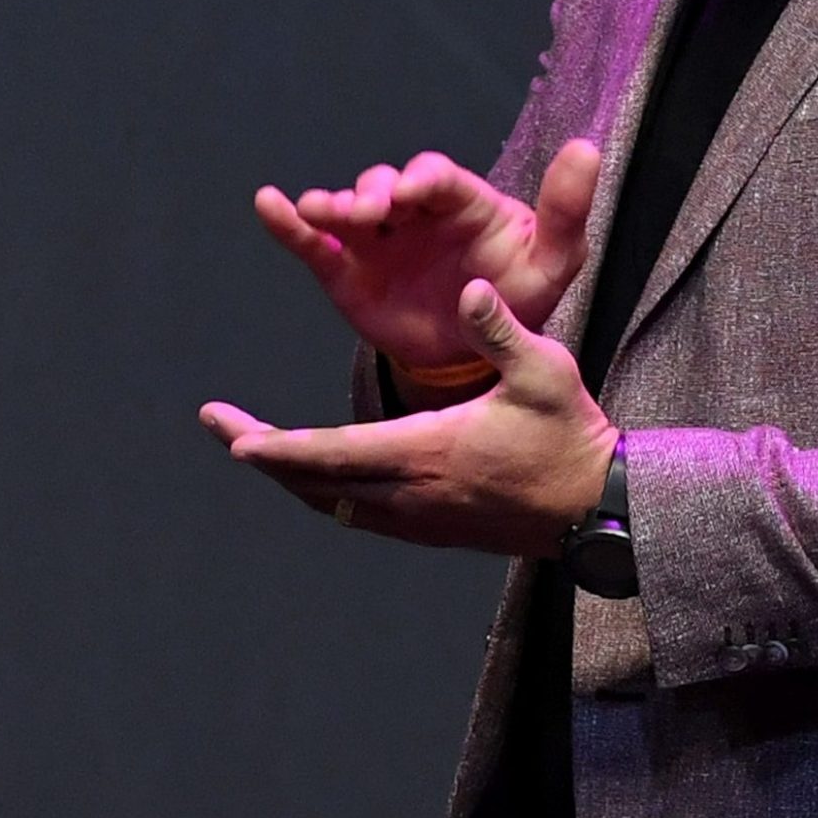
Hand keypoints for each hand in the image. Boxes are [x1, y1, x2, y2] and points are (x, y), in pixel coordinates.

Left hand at [201, 278, 617, 556]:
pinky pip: (359, 516)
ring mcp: (419, 518)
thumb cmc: (571, 434)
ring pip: (333, 505)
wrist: (595, 507)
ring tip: (256, 447)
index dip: (278, 447)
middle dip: (263, 454)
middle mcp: (412, 493)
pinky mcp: (431, 529)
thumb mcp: (546, 371)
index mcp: (430, 451)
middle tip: (221, 428)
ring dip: (291, 476)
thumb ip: (501, 331)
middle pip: (315, 484)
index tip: (232, 437)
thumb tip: (468, 288)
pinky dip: (325, 493)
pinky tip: (318, 475)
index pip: (333, 454)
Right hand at [254, 139, 599, 383]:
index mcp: (462, 201)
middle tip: (373, 211)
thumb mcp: (554, 258)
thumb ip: (566, 209)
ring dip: (334, 204)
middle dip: (375, 191)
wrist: (477, 353)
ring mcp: (376, 238)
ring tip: (326, 212)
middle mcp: (413, 211)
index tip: (413, 194)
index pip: (437, 177)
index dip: (422, 180)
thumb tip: (587, 148)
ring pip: (347, 207)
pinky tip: (269, 204)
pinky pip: (311, 243)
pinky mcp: (345, 270)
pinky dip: (287, 224)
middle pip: (385, 183)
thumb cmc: (520, 294)